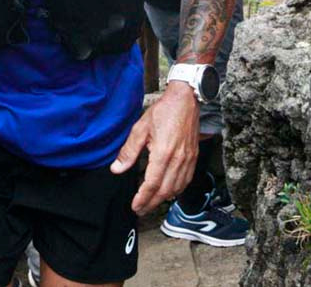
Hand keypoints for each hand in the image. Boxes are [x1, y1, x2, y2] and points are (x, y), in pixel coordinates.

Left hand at [110, 82, 199, 213]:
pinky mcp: (194, 157)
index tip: (134, 206)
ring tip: (151, 203)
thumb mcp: (140, 129)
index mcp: (163, 153)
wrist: (185, 101)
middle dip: (151, 204)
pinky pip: (186, 181)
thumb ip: (128, 151)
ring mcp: (188, 160)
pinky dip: (176, 190)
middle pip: (164, 191)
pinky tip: (168, 191)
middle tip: (140, 210)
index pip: (152, 184)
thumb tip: (117, 169)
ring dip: (163, 199)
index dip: (142, 198)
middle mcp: (178, 160)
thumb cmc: (163, 112)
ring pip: (176, 188)